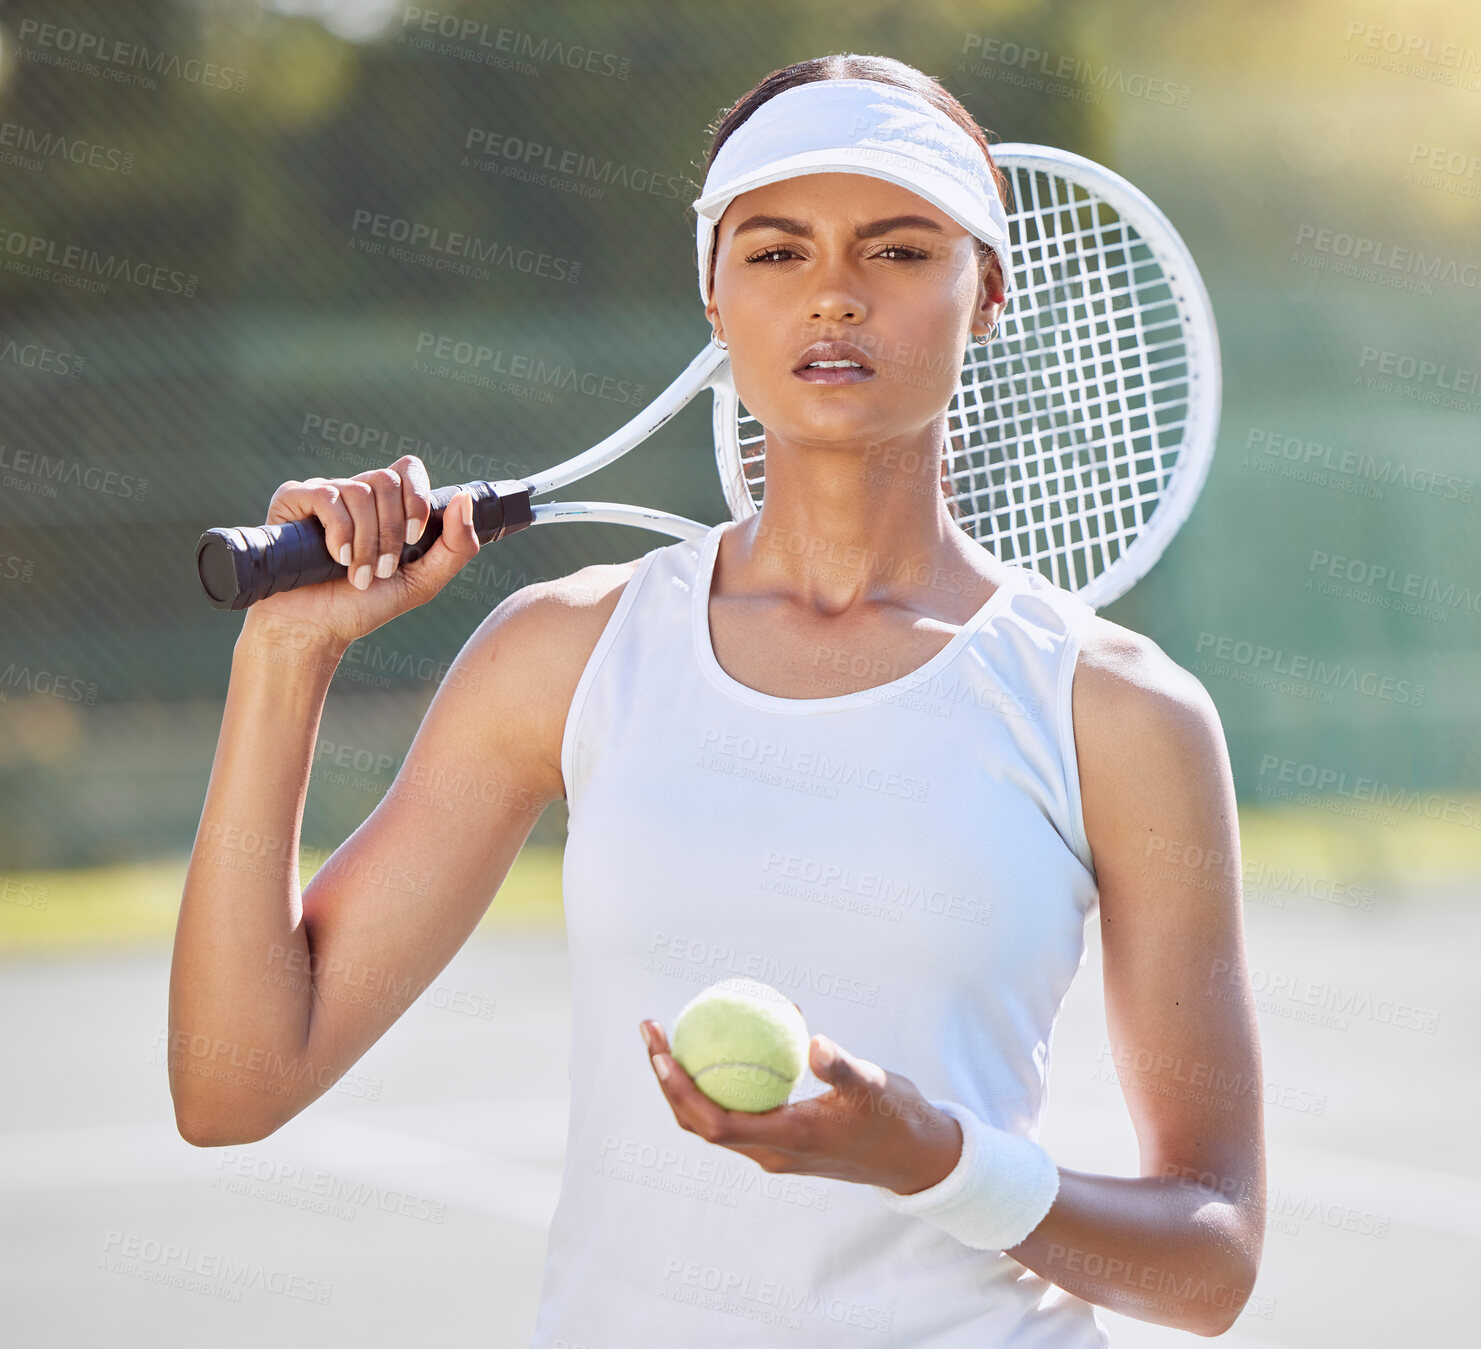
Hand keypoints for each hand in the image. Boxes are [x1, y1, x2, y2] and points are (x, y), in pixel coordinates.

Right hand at [239, 455, 479, 653]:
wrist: (314, 630)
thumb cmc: (364, 606)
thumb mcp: (423, 581)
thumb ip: (456, 546)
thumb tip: (465, 498)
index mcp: (385, 505)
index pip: (408, 469)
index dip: (416, 496)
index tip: (413, 536)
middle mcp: (355, 492)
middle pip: (387, 480)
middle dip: (391, 531)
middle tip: (384, 570)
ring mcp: (323, 494)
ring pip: (360, 491)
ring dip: (366, 542)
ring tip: (358, 575)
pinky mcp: (293, 499)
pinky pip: (327, 496)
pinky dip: (340, 532)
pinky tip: (337, 558)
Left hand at [638, 1020, 962, 1193]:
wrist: (914, 1156)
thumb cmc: (895, 1118)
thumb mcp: (872, 1086)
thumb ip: (841, 1068)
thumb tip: (813, 1040)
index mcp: (786, 1140)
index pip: (715, 1123)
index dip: (680, 1091)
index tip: (661, 1052)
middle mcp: (771, 1150)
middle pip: (699, 1121)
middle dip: (667, 1081)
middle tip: (653, 1031)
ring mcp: (774, 1148)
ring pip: (714, 1118)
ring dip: (686, 1081)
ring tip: (674, 1034)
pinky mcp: (783, 1138)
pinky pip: (739, 1108)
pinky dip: (723, 1079)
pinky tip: (729, 1040)